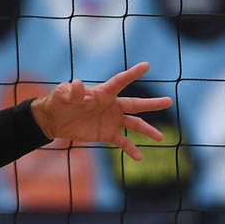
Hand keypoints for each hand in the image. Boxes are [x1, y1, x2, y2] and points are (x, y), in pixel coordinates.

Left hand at [29, 61, 172, 161]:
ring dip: (148, 130)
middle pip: (135, 103)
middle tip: (169, 101)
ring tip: (162, 137)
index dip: (132, 73)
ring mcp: (111, 120)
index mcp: (103, 93)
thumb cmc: (59, 101)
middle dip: (152, 103)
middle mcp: (111, 105)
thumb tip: (78, 84)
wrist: (55, 120)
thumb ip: (73, 91)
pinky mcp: (107, 134)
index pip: (120, 81)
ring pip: (134, 124)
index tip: (146, 65)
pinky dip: (131, 149)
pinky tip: (140, 157)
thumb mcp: (63, 94)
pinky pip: (123, 142)